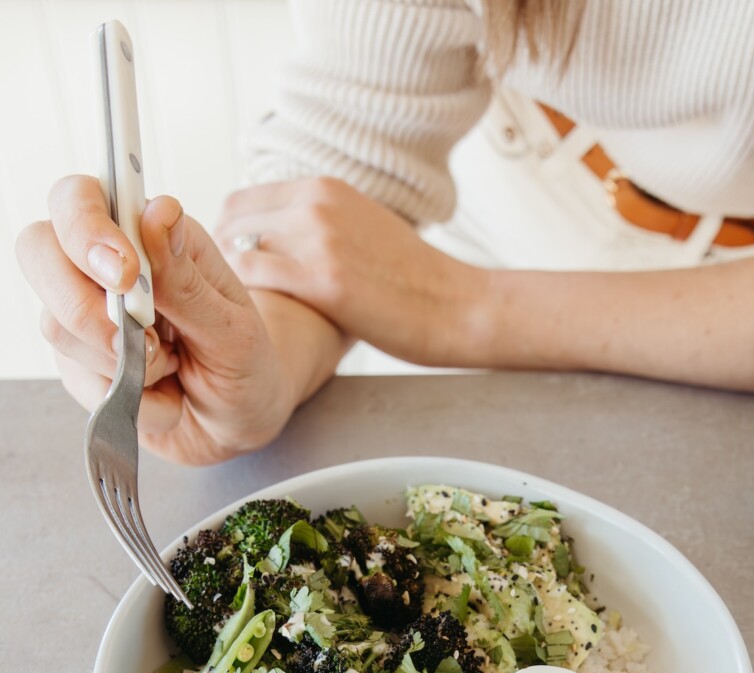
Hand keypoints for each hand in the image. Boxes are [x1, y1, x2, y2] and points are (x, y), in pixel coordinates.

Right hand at [15, 176, 304, 464]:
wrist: (239, 420)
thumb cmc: (243, 363)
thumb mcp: (232, 327)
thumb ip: (187, 280)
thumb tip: (158, 213)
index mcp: (147, 234)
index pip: (79, 198)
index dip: (85, 228)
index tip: (124, 273)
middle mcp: (105, 266)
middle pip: (38, 250)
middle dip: (85, 306)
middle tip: (144, 343)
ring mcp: (85, 313)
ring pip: (56, 324)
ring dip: (122, 362)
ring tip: (173, 369)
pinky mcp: (80, 362)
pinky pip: (79, 379)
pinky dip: (130, 398)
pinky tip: (165, 395)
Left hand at [216, 178, 491, 368]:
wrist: (457, 306)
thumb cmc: (413, 282)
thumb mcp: (364, 230)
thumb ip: (321, 227)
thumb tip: (280, 243)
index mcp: (326, 187)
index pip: (246, 198)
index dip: (226, 234)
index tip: (222, 266)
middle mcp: (317, 203)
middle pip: (233, 218)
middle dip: (215, 254)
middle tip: (213, 292)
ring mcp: (319, 237)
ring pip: (237, 246)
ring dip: (221, 278)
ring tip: (223, 309)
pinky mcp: (323, 278)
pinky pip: (254, 277)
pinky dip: (237, 296)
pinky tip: (242, 320)